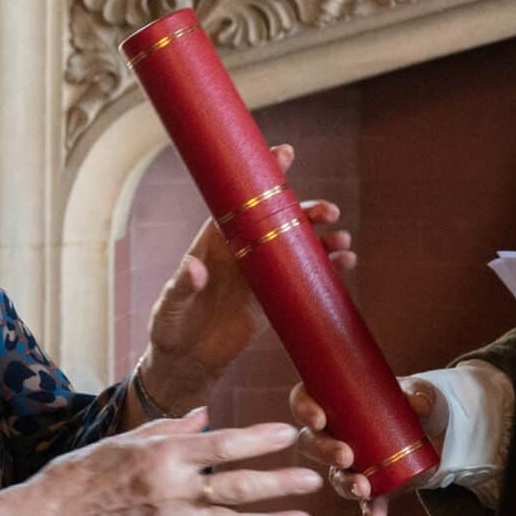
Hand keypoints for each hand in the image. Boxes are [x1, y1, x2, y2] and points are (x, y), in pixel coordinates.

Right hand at [19, 409, 320, 515]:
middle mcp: (173, 491)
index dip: (261, 440)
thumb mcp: (130, 437)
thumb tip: (206, 414)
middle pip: (238, 488)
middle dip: (281, 485)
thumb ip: (173, 427)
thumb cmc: (89, 469)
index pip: (224, 445)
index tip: (290, 434)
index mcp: (164, 456)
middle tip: (314, 480)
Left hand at [140, 143, 355, 412]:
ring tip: (342, 241)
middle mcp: (243, 251)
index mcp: (216, 241)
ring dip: (321, 240)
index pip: (241, 202)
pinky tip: (345, 263)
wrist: (186, 362)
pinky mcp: (273, 300)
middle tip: (328, 211)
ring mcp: (260, 275)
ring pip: (296, 248)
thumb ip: (183, 284)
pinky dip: (325, 269)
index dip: (263, 177)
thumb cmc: (170, 326)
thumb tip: (195, 267)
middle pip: (279, 222)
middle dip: (305, 212)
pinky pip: (303, 278)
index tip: (284, 153)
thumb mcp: (171, 305)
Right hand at [289, 377, 437, 515]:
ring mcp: (350, 462)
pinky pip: (365, 500)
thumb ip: (420, 395)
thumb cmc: (414, 402)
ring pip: (334, 475)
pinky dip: (370, 510)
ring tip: (363, 489)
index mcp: (335, 401)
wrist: (435, 431)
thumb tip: (417, 403)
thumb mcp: (419, 392)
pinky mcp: (370, 484)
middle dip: (324, 452)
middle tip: (346, 456)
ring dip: (345, 484)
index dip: (304, 409)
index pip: (304, 400)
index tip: (319, 419)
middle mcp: (334, 433)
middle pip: (311, 442)